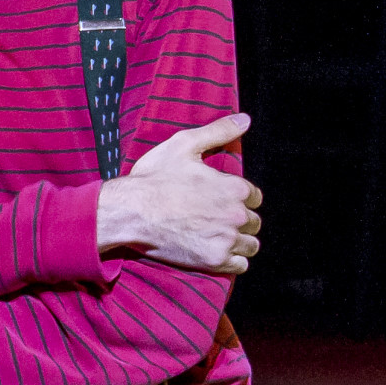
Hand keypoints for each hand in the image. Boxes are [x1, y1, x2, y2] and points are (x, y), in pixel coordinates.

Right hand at [96, 112, 261, 273]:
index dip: (240, 198)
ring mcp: (226, 239)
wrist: (129, 212)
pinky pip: (240, 265)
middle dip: (240, 221)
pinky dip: (232, 261)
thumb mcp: (184, 145)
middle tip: (217, 219)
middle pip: (254, 223)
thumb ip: (219, 131)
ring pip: (251, 246)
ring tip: (219, 237)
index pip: (255, 198)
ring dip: (239, 242)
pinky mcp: (213, 260)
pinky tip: (216, 251)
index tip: (223, 200)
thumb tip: (245, 119)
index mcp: (235, 187)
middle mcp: (236, 215)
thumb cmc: (154, 177)